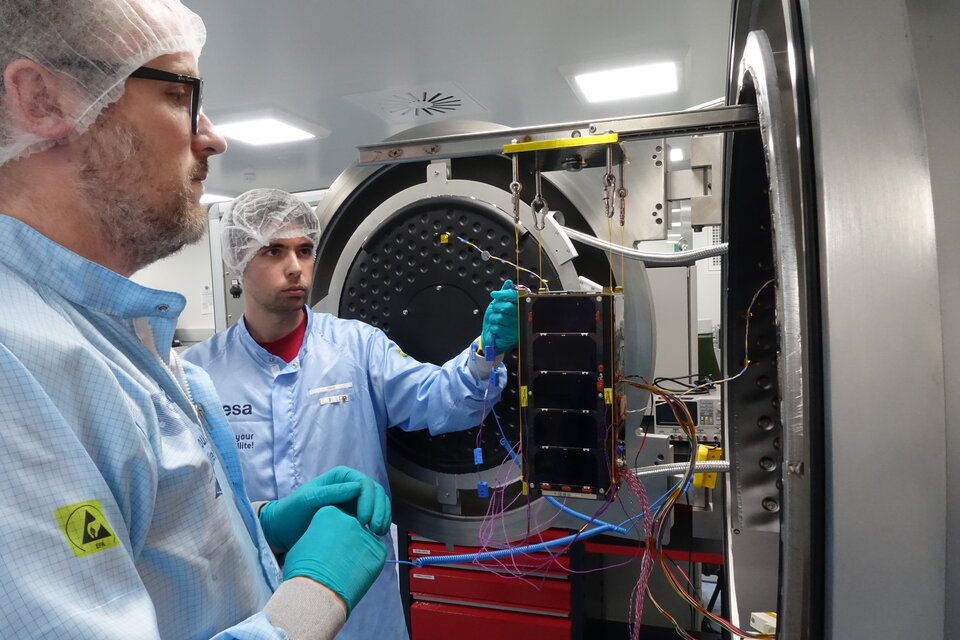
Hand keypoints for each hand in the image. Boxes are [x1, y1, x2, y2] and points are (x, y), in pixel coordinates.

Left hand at [259, 466, 390, 552]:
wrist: (284, 531)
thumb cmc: (292, 512)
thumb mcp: (308, 499)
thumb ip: (332, 492)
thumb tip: (358, 487)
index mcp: (341, 477)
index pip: (364, 483)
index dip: (369, 500)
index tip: (364, 520)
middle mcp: (350, 487)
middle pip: (375, 492)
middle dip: (379, 509)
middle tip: (375, 529)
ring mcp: (354, 502)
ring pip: (378, 503)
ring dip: (382, 516)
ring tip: (378, 533)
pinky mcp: (355, 516)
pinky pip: (374, 516)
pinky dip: (379, 523)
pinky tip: (375, 536)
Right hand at [283, 506, 386, 614]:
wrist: (317, 594)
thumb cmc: (304, 572)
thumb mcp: (304, 543)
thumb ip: (319, 533)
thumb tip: (325, 537)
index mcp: (329, 512)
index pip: (334, 518)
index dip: (328, 536)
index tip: (322, 549)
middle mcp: (350, 519)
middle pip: (350, 527)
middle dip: (344, 541)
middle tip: (334, 560)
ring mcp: (366, 535)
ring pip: (363, 540)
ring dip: (356, 550)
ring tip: (342, 568)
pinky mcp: (379, 551)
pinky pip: (374, 553)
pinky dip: (367, 562)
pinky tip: (354, 573)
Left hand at [481, 280, 518, 353]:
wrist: (491, 335)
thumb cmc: (497, 319)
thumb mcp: (500, 303)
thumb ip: (504, 293)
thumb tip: (508, 283)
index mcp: (520, 306)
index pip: (514, 297)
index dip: (503, 294)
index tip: (494, 294)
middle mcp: (520, 316)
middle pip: (507, 307)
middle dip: (496, 307)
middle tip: (494, 309)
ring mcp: (516, 326)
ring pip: (501, 317)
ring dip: (493, 318)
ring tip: (496, 320)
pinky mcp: (511, 335)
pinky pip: (498, 327)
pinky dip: (493, 327)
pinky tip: (496, 328)